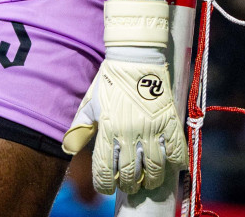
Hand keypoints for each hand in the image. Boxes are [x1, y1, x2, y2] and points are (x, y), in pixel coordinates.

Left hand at [63, 0, 186, 194]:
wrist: (135, 57)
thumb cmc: (110, 81)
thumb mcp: (90, 103)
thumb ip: (80, 128)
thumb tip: (68, 149)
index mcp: (108, 127)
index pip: (104, 167)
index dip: (104, 184)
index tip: (106, 187)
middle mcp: (129, 131)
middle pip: (130, 172)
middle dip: (128, 184)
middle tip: (128, 184)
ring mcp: (151, 127)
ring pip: (154, 168)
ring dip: (150, 180)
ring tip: (147, 181)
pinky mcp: (169, 122)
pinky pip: (176, 151)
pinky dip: (175, 164)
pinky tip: (170, 167)